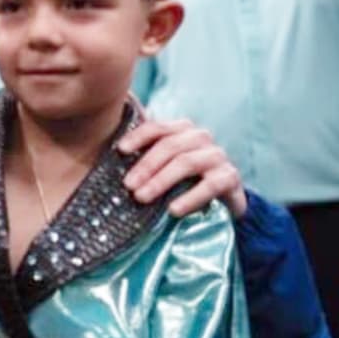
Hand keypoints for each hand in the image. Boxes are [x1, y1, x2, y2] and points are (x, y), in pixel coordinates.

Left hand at [119, 118, 246, 218]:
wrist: (221, 201)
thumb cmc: (183, 181)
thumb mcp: (163, 169)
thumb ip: (144, 161)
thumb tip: (108, 162)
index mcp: (182, 130)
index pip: (158, 127)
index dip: (138, 136)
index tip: (120, 150)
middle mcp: (201, 138)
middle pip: (170, 146)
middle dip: (146, 166)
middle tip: (128, 186)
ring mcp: (217, 156)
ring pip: (187, 162)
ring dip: (161, 181)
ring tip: (142, 198)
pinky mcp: (230, 177)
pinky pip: (210, 185)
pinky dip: (190, 198)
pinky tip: (173, 210)